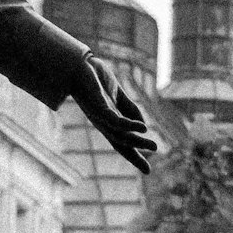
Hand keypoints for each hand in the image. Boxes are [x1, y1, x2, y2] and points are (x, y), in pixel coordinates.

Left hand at [69, 55, 156, 173]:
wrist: (78, 62)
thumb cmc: (94, 77)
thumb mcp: (117, 94)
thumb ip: (129, 108)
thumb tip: (144, 126)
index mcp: (108, 120)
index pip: (122, 142)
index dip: (134, 156)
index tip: (147, 171)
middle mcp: (102, 122)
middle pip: (120, 144)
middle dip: (134, 156)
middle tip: (148, 170)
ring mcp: (100, 115)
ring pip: (119, 135)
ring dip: (137, 142)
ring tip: (154, 145)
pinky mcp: (98, 106)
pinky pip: (115, 121)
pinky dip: (130, 125)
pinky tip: (143, 127)